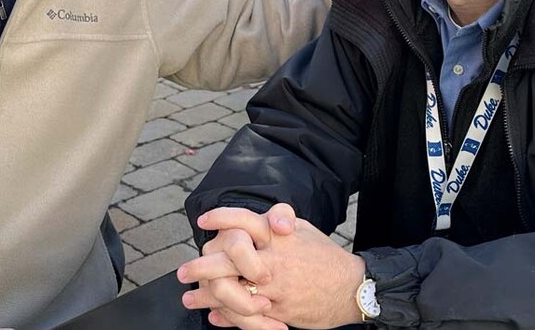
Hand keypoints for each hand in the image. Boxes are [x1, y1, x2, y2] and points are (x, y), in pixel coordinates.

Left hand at [180, 205, 363, 329]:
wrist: (350, 288)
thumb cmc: (325, 257)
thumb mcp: (303, 229)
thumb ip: (275, 222)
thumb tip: (252, 222)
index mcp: (277, 235)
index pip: (242, 220)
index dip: (220, 218)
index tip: (204, 221)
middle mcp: (272, 259)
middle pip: (226, 258)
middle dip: (200, 266)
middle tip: (183, 271)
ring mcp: (273, 286)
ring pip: (230, 291)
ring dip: (205, 296)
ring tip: (191, 298)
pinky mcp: (277, 310)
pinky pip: (245, 314)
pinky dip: (226, 316)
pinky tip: (215, 315)